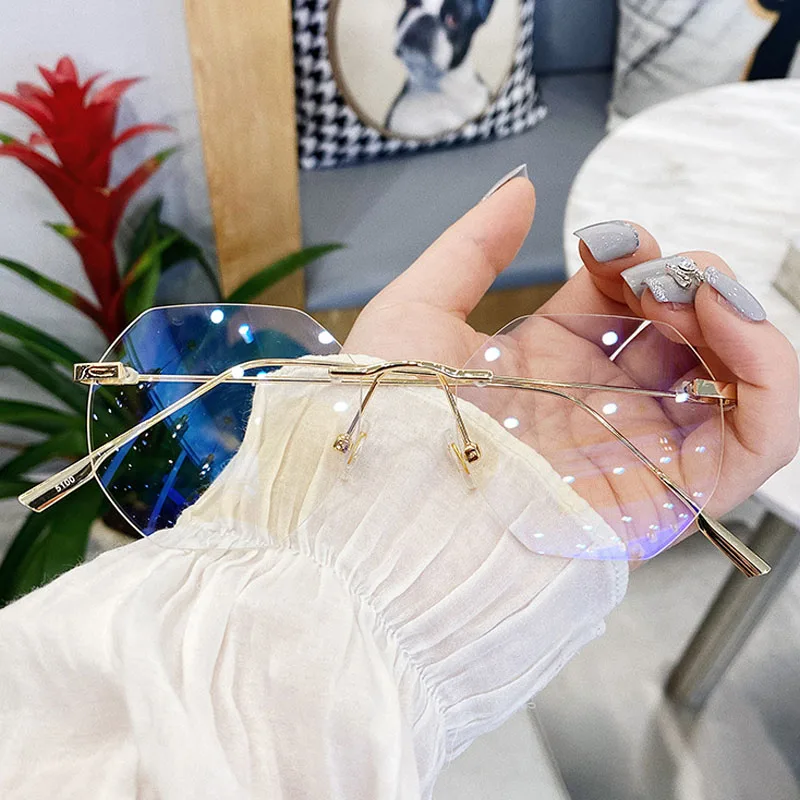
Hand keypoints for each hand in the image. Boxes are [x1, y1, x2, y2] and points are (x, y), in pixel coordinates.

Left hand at [344, 173, 798, 535]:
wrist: (393, 515)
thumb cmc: (390, 426)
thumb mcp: (416, 313)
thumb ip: (470, 247)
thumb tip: (520, 189)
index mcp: (549, 362)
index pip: (620, 295)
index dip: (630, 255)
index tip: (606, 240)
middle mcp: (600, 401)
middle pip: (681, 329)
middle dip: (684, 279)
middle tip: (653, 272)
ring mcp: (638, 444)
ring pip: (729, 375)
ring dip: (728, 314)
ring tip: (690, 292)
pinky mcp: (668, 490)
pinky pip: (758, 439)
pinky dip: (769, 376)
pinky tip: (732, 325)